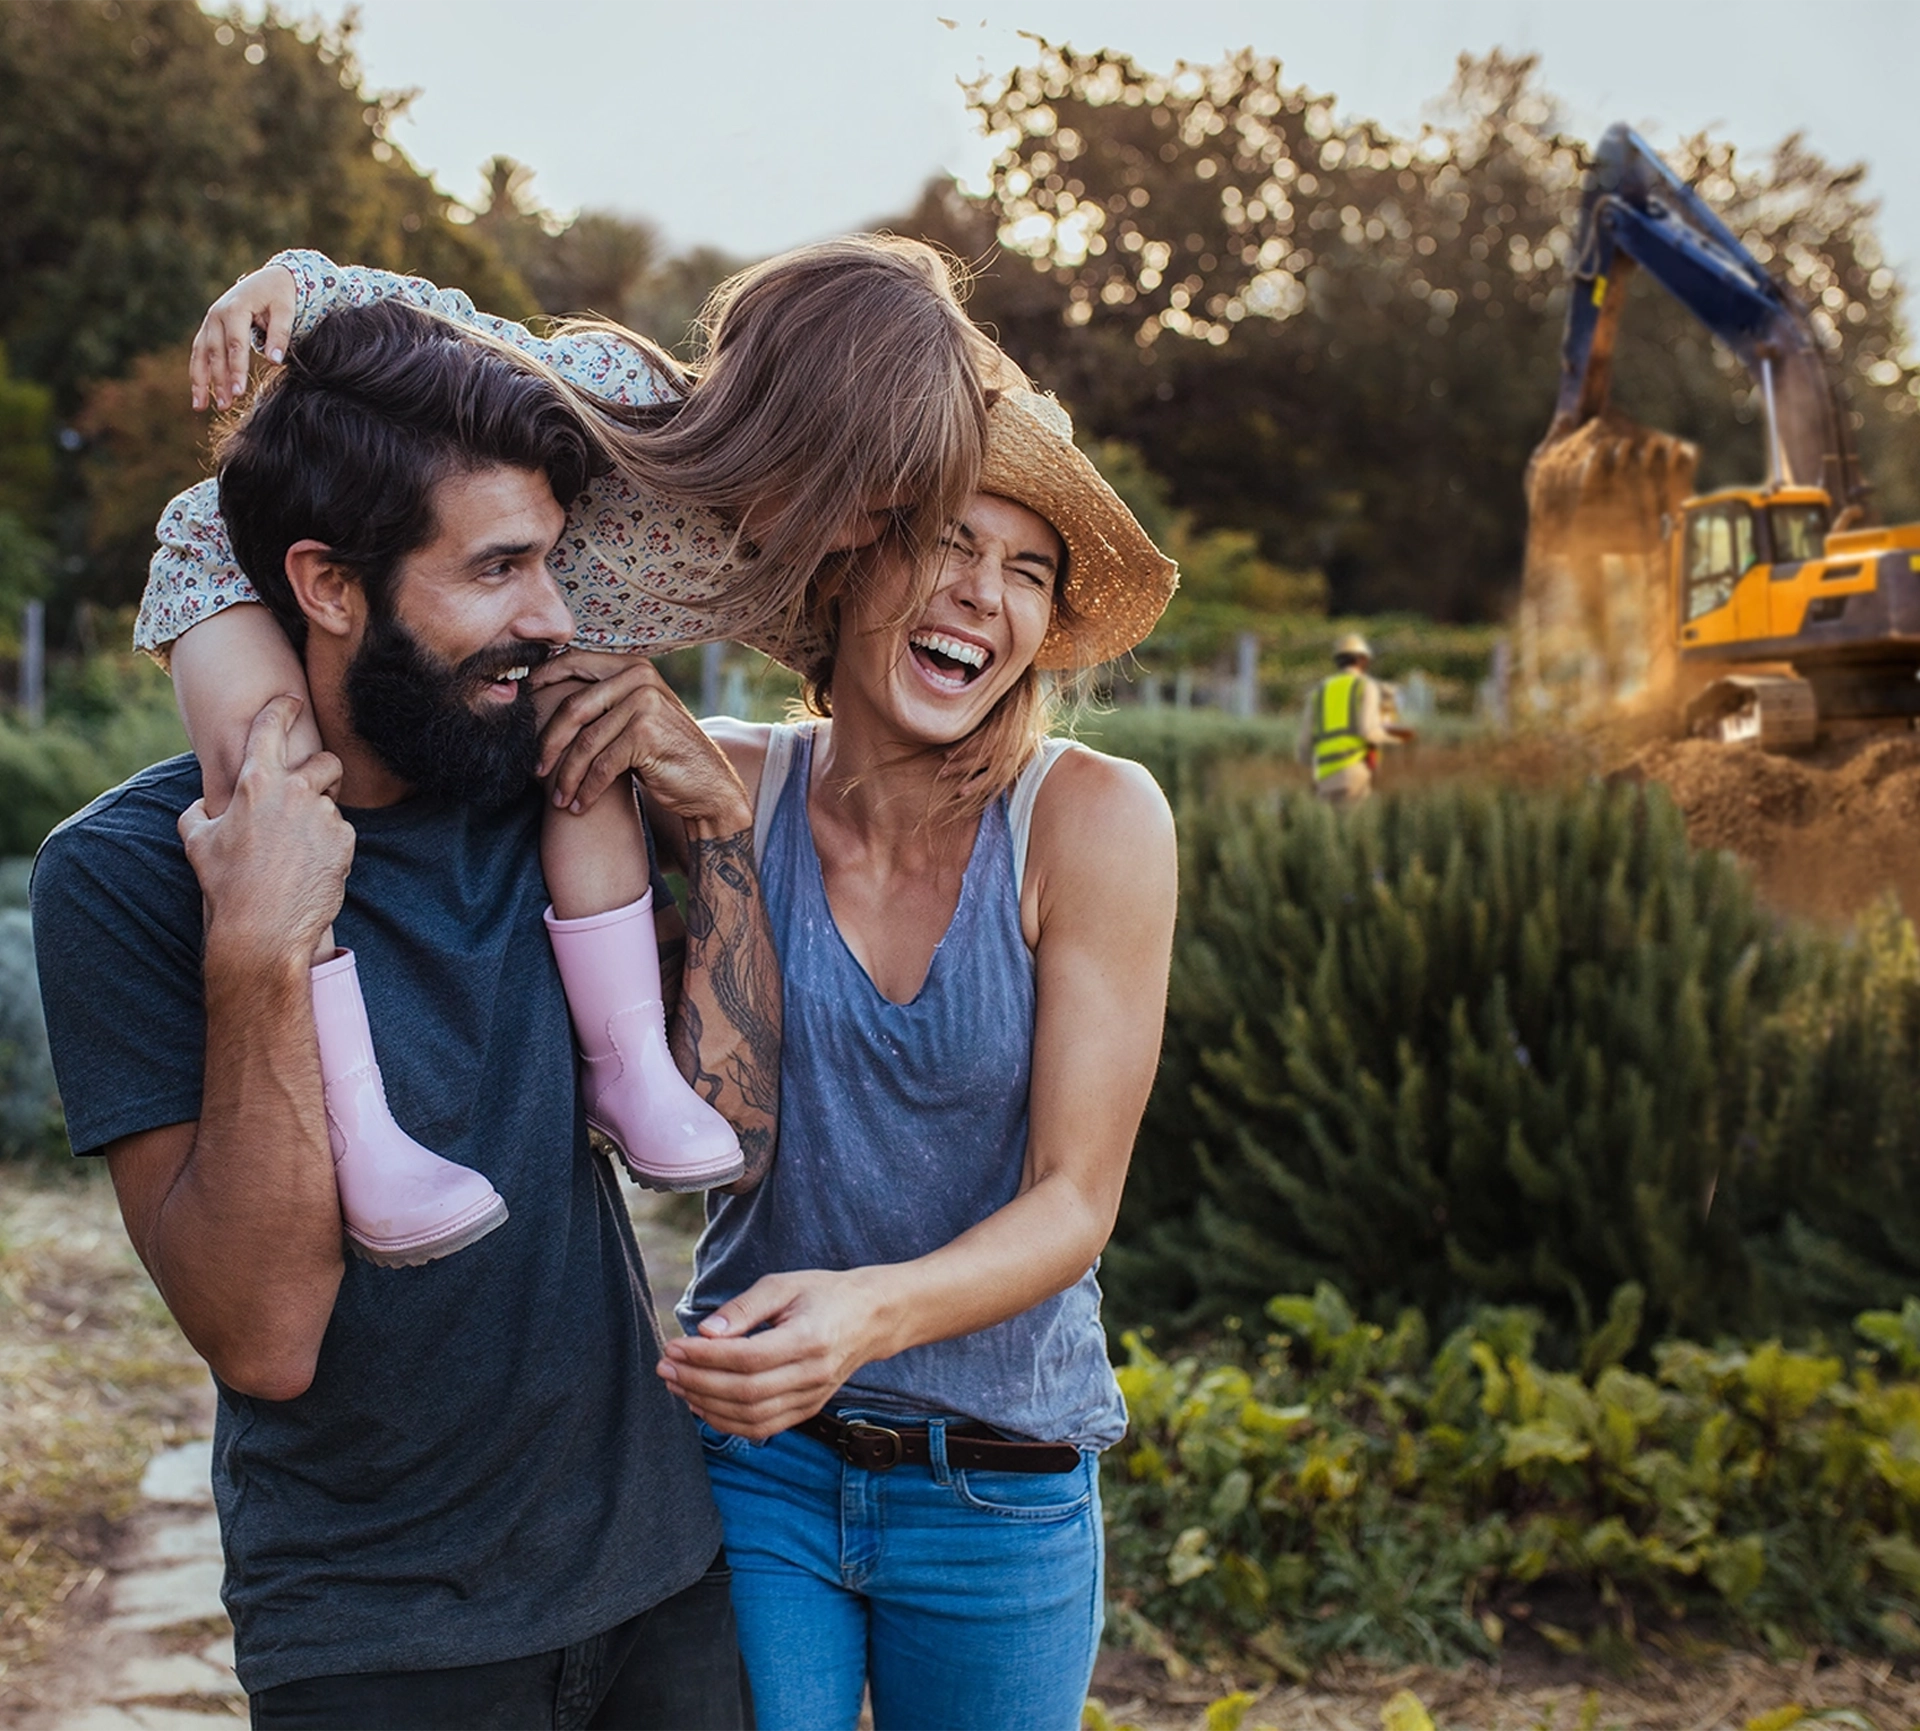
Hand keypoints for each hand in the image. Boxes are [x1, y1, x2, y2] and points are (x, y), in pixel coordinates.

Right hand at [178, 697, 351, 965]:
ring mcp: (325, 815)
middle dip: (322, 771)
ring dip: (318, 819)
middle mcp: (296, 791)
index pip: (272, 728)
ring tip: (296, 851)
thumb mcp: (197, 843)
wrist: (264, 928)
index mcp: (256, 783)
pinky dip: (329, 845)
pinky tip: (309, 868)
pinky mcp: (345, 840)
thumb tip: (200, 805)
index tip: (291, 700)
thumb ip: (196, 815)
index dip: (282, 709)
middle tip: (310, 792)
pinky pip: (340, 833)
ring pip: (331, 804)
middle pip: (326, 761)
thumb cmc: (226, 885)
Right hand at [191, 264, 296, 410]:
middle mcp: (216, 315)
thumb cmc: (279, 295)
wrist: (267, 279)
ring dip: (201, 381)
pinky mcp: (208, 329)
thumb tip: (274, 362)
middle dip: (219, 380)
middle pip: (216, 352)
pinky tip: (199, 396)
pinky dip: (198, 374)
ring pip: (202, 354)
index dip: (236, 369)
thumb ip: (280, 334)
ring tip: (202, 407)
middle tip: (226, 405)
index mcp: (235, 309)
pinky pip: (199, 353)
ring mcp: (209, 322)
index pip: (235, 344)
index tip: (239, 392)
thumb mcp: (286, 310)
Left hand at [531, 654, 751, 834]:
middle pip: (573, 707)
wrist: (708, 786)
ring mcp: (645, 704)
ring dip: (567, 777)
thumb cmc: (665, 753)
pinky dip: (586, 790)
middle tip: (536, 769)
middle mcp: (640, 678)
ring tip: (559, 798)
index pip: (574, 662)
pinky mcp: (646, 734)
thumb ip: (604, 700)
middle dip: (549, 743)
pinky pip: (601, 765)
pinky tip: (579, 805)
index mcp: (633, 665)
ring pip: (585, 743)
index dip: (542, 681)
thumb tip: (545, 693)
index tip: (521, 704)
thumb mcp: (636, 715)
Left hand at [657, 1269, 888, 1439]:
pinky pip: (762, 1428)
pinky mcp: (807, 1410)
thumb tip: (704, 1333)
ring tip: (677, 1384)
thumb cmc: (823, 1294)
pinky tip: (702, 1404)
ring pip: (750, 1417)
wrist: (871, 1318)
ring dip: (706, 1405)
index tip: (674, 1346)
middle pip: (745, 1392)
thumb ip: (743, 1309)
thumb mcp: (784, 1285)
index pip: (748, 1358)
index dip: (705, 1356)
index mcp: (809, 1339)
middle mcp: (812, 1375)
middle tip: (666, 1366)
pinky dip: (727, 1422)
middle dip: (697, 1381)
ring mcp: (812, 1398)